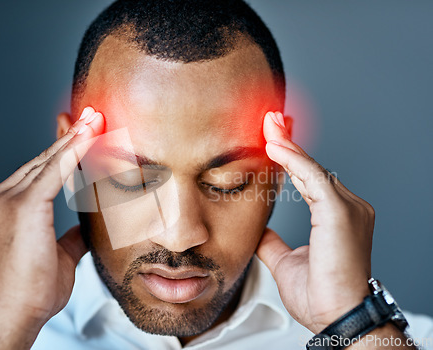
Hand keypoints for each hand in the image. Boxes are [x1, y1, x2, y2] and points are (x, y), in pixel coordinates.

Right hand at [0, 107, 103, 326]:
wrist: (17, 310)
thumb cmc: (33, 288)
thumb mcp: (57, 254)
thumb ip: (70, 235)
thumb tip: (85, 228)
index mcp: (4, 206)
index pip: (38, 170)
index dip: (61, 150)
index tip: (79, 132)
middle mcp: (1, 197)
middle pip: (43, 160)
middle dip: (71, 137)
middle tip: (93, 116)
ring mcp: (7, 199)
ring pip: (49, 160)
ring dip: (76, 137)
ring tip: (96, 118)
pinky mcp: (23, 205)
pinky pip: (54, 170)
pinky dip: (74, 150)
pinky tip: (90, 134)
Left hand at [256, 111, 373, 333]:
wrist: (335, 317)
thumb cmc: (319, 295)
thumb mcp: (286, 261)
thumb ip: (272, 242)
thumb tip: (257, 230)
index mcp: (337, 217)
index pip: (310, 179)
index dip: (291, 159)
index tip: (271, 140)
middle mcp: (347, 207)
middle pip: (311, 168)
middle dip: (288, 143)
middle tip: (268, 121)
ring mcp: (348, 208)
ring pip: (311, 168)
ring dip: (287, 145)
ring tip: (267, 124)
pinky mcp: (340, 212)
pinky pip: (313, 178)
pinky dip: (293, 160)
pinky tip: (274, 146)